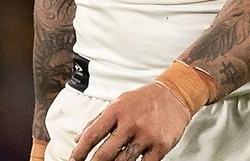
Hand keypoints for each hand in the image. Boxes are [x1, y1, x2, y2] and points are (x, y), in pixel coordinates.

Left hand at [69, 82, 191, 160]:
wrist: (175, 94)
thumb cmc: (144, 100)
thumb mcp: (118, 103)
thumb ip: (98, 120)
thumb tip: (79, 138)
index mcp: (116, 111)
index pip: (92, 135)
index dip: (79, 151)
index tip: (74, 160)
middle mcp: (130, 123)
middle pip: (105, 154)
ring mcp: (146, 135)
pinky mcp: (161, 145)